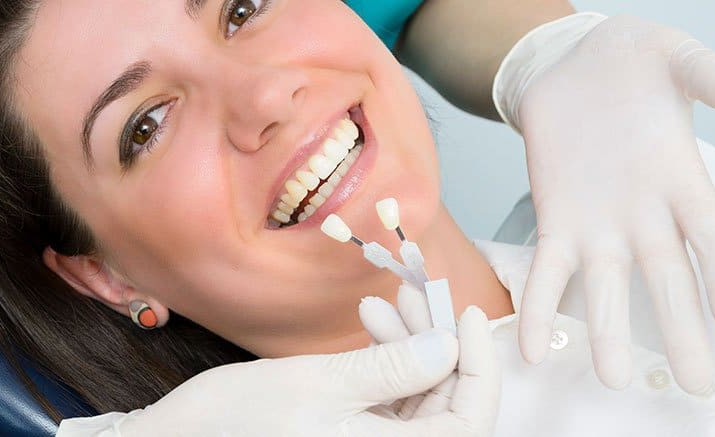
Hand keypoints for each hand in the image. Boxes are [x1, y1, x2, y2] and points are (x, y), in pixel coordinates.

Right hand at [59, 326, 471, 435]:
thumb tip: (449, 349)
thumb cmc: (235, 424)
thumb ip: (393, 371)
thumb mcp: (319, 386)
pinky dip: (384, 361)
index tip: (470, 314)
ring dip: (409, 346)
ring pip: (417, 401)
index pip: (469, 422)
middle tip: (422, 292)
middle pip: (446, 408)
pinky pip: (386, 402)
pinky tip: (369, 322)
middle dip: (439, 345)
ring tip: (384, 301)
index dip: (479, 367)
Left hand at [495, 13, 714, 393]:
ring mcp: (599, 222)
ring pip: (607, 286)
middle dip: (681, 331)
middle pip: (667, 281)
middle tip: (694, 384)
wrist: (569, 62)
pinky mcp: (555, 219)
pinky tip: (530, 347)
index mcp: (682, 178)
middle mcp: (645, 213)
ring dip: (607, 332)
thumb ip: (706, 71)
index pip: (711, 238)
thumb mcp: (671, 52)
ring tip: (611, 378)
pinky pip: (547, 270)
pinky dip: (540, 306)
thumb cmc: (629, 59)